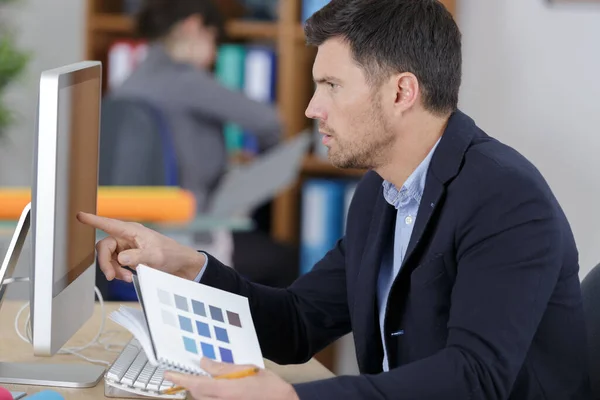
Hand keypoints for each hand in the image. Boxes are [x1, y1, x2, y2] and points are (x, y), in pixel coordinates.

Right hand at [76, 212, 205, 281]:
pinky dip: (120, 273)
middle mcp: (127, 238)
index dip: (93, 220)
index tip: (80, 216)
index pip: (109, 224)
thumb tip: (120, 258)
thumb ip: (137, 256)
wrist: (182, 266)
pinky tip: (129, 277)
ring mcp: (128, 249)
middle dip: (106, 263)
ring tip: (127, 278)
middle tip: (111, 276)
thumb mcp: (155, 255)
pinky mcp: (130, 259)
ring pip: (110, 259)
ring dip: (115, 270)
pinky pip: (116, 265)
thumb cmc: (171, 254)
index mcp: (132, 231)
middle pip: (104, 247)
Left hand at [165, 358, 298, 399]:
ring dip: (202, 391)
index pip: (196, 384)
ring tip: (209, 381)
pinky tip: (219, 390)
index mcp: (226, 390)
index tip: (168, 374)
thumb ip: (224, 368)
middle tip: (188, 373)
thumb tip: (205, 363)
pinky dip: (211, 396)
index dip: (180, 379)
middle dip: (191, 384)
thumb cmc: (270, 388)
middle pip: (197, 394)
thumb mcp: (248, 370)